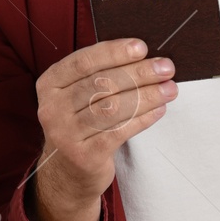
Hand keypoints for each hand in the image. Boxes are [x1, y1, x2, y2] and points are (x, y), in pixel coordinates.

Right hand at [31, 38, 175, 220]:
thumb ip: (98, 75)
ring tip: (170, 88)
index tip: (141, 47)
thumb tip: (142, 56)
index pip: (83, 62)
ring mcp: (65, 134)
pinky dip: (143, 119)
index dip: (113, 52)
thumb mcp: (77, 97)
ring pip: (112, 108)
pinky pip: (119, 132)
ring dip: (147, 95)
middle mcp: (52, 108)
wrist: (67, 173)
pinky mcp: (84, 156)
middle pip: (101, 84)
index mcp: (50, 84)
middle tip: (166, 67)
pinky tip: (159, 110)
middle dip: (138, 73)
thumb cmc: (81, 124)